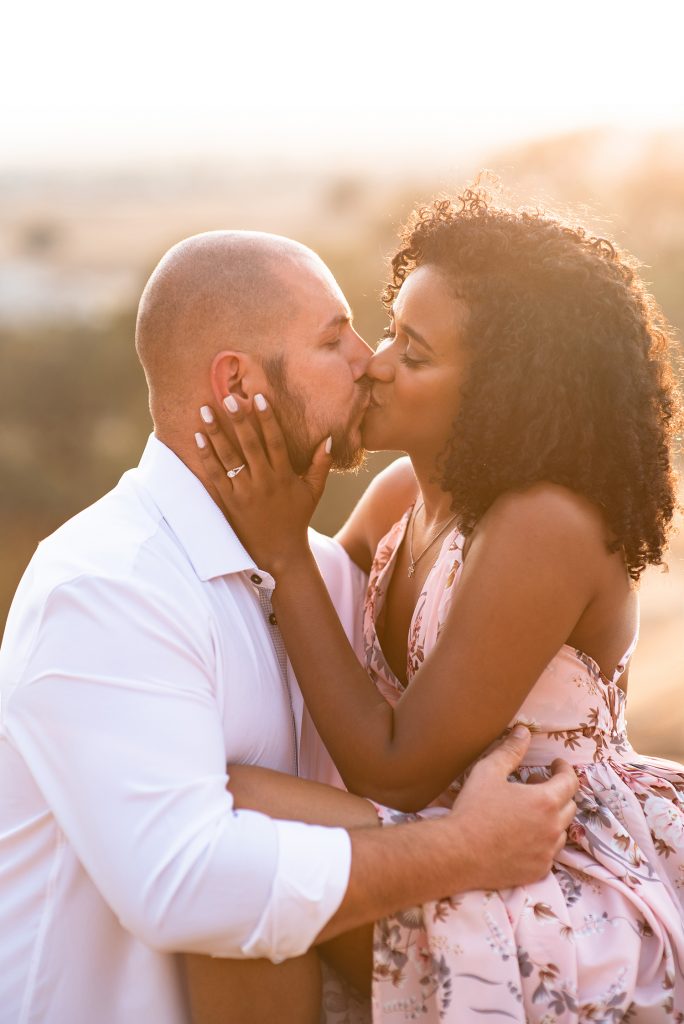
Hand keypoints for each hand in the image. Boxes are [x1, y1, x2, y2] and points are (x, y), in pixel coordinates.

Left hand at [194, 394, 332, 574]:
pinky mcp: (229, 502)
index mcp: (284, 476)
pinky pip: (215, 475)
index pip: (275, 441)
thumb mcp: (313, 492)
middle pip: (249, 445)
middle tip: (228, 396)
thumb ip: (321, 464)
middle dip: (238, 419)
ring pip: (228, 457)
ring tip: (205, 410)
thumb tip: (328, 437)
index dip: (267, 419)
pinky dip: (206, 456)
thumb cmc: (296, 519)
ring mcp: (244, 492)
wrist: (279, 553)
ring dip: (216, 433)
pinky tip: (198, 437)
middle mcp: (264, 482)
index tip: (259, 397)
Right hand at [447, 726, 577, 889]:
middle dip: (557, 792)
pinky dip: (543, 841)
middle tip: (535, 785)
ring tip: (530, 811)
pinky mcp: (538, 870)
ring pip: (561, 830)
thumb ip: (510, 750)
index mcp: (545, 801)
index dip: (564, 770)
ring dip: (552, 817)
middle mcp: (553, 827)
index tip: (555, 765)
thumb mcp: (489, 771)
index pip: (570, 781)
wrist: (459, 853)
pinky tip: (523, 835)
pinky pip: (550, 852)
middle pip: (569, 805)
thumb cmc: (473, 809)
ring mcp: (547, 852)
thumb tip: (524, 731)